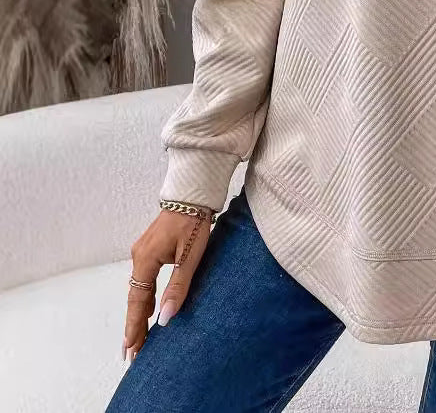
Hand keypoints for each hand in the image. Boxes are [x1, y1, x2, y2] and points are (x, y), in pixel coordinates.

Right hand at [122, 208, 212, 363]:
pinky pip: (143, 279)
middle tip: (131, 353)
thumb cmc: (193, 223)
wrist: (192, 196)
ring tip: (139, 337)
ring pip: (138, 289)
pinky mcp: (150, 248)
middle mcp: (139, 256)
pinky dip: (144, 297)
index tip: (129, 349)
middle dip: (134, 326)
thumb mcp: (190, 256)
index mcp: (146, 260)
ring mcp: (142, 251)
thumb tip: (166, 318)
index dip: (134, 326)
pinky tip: (148, 308)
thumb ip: (178, 287)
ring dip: (139, 313)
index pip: (138, 301)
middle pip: (134, 298)